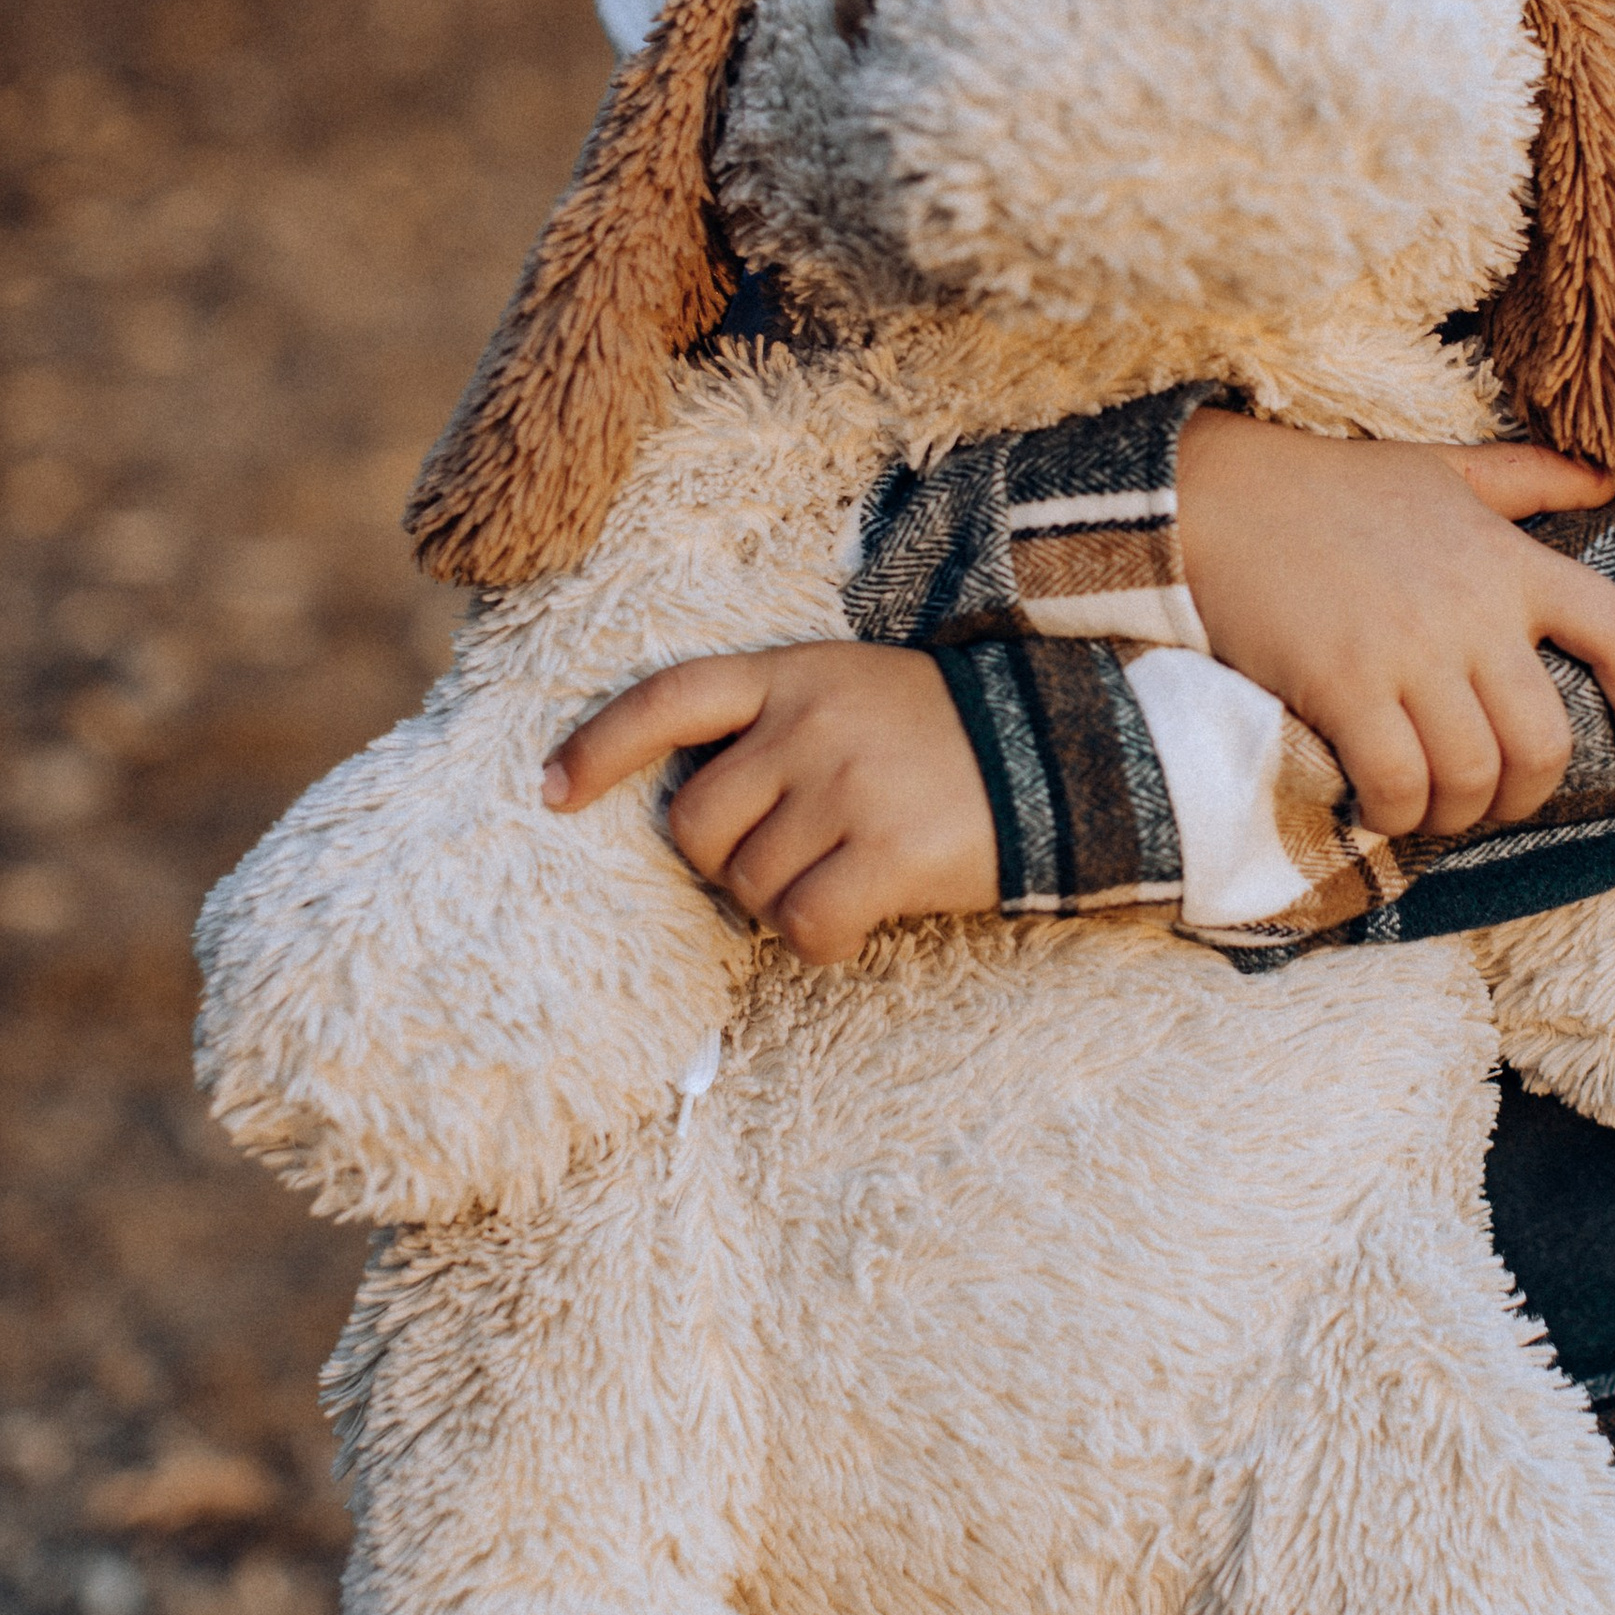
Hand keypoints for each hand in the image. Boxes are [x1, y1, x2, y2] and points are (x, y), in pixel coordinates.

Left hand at [543, 644, 997, 966]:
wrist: (1063, 757)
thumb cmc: (941, 738)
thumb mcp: (852, 694)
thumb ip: (773, 729)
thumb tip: (689, 816)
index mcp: (794, 674)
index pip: (669, 697)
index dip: (599, 745)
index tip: (550, 791)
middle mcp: (812, 723)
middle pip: (695, 824)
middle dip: (724, 861)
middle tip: (785, 859)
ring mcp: (849, 786)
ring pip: (747, 885)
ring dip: (782, 902)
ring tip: (841, 878)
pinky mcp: (888, 851)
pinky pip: (803, 924)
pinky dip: (819, 940)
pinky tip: (857, 920)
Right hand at [1174, 416, 1614, 841]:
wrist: (1220, 494)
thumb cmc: (1333, 489)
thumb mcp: (1442, 471)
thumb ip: (1527, 479)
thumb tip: (1606, 478)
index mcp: (1509, 560)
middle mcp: (1473, 608)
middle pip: (1545, 740)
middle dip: (1525, 793)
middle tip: (1490, 799)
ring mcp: (1409, 649)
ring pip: (1474, 774)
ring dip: (1459, 813)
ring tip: (1433, 810)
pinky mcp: (1344, 682)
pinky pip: (1400, 783)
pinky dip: (1399, 814)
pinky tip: (1382, 807)